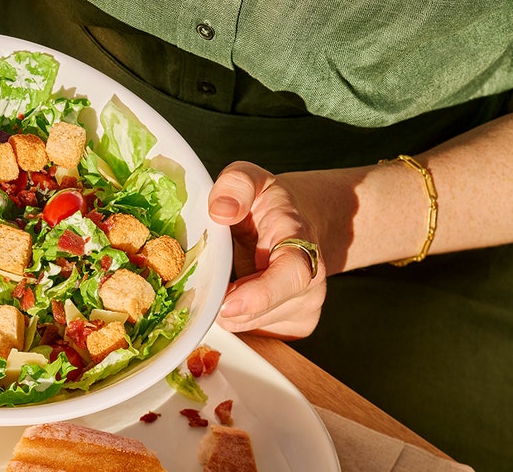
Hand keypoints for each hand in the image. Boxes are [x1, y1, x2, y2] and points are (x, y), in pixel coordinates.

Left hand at [208, 161, 326, 338]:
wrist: (297, 224)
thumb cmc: (267, 203)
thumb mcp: (250, 178)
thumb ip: (235, 185)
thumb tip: (220, 211)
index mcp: (302, 243)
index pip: (292, 276)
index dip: (260, 295)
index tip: (227, 304)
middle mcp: (313, 283)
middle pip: (259, 312)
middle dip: (221, 301)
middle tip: (200, 278)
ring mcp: (307, 309)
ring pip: (248, 326)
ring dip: (224, 307)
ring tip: (223, 276)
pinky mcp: (294, 327)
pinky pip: (250, 332)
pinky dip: (233, 317)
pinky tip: (234, 290)